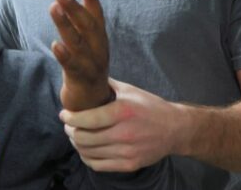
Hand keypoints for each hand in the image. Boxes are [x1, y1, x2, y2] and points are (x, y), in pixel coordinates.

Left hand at [50, 0, 111, 110]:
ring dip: (65, 25)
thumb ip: (80, 27)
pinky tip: (54, 44)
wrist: (93, 106)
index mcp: (100, 41)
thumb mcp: (86, 47)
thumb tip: (68, 2)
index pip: (97, 17)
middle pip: (88, 26)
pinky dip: (64, 54)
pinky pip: (72, 66)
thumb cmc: (87, 70)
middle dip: (74, 8)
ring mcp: (91, 66)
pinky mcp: (81, 80)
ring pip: (78, 43)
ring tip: (53, 8)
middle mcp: (99, 51)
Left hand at [60, 78, 183, 171]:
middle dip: (70, 131)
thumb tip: (84, 75)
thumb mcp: (129, 90)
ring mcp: (127, 151)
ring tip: (75, 136)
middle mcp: (124, 133)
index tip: (64, 115)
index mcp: (122, 111)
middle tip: (68, 126)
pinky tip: (86, 149)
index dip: (69, 118)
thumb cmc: (150, 106)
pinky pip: (98, 165)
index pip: (86, 119)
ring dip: (76, 144)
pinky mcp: (129, 164)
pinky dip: (87, 157)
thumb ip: (106, 85)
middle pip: (83, 138)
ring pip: (88, 152)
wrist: (176, 129)